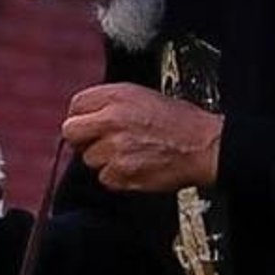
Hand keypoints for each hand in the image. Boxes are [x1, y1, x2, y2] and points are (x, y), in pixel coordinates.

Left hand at [61, 83, 222, 193]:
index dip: (82, 116)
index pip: (77, 104)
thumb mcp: (143, 97)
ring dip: (104, 160)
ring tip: (129, 154)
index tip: (88, 124)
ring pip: (89, 159)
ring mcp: (115, 148)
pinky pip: (105, 178)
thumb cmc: (179, 122)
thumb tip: (86, 116)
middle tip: (98, 142)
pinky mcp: (121, 173)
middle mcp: (113, 120)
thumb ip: (111, 104)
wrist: (203, 146)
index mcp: (118, 96)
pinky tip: (135, 166)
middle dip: (81, 139)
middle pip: (71, 131)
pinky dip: (117, 177)